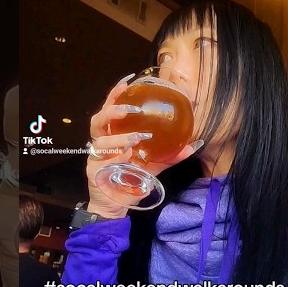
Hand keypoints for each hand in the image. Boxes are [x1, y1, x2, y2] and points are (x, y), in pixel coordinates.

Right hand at [86, 74, 202, 218]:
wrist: (117, 205)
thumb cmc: (132, 180)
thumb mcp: (154, 166)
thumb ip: (170, 154)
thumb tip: (195, 143)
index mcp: (113, 135)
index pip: (111, 109)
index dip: (116, 94)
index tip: (128, 81)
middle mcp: (102, 142)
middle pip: (98, 119)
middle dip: (113, 111)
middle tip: (131, 110)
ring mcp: (96, 156)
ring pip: (100, 140)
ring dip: (118, 137)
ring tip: (134, 139)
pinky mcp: (92, 171)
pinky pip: (102, 161)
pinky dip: (116, 157)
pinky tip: (127, 156)